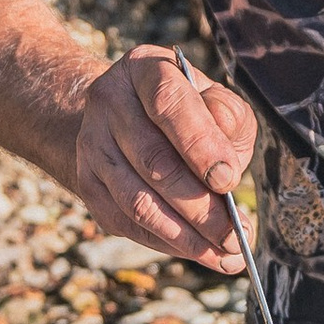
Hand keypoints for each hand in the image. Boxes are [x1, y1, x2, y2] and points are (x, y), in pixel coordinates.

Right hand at [72, 47, 257, 269]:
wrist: (126, 116)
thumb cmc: (187, 109)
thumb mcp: (215, 100)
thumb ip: (229, 120)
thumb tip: (225, 167)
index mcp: (144, 70)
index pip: (167, 104)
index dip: (199, 145)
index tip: (229, 181)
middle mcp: (108, 103)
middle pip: (152, 161)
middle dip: (200, 206)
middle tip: (237, 235)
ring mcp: (90, 144)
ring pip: (137, 201)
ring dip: (185, 235)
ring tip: (226, 253)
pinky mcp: (87, 183)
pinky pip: (127, 223)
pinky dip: (167, 243)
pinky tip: (202, 252)